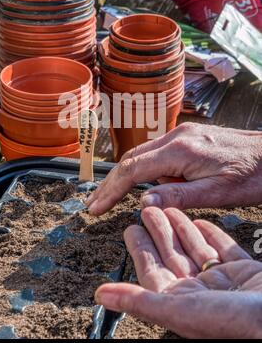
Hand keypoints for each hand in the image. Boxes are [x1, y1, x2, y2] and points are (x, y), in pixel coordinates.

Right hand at [87, 123, 261, 214]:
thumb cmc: (251, 174)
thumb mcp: (216, 193)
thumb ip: (178, 196)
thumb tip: (143, 202)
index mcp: (180, 150)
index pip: (133, 169)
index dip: (111, 190)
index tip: (96, 208)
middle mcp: (177, 136)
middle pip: (132, 158)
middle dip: (112, 181)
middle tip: (96, 203)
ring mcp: (182, 134)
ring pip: (144, 154)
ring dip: (129, 176)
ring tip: (118, 198)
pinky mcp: (188, 137)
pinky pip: (159, 153)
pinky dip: (148, 169)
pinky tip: (153, 185)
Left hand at [95, 207, 261, 338]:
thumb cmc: (232, 323)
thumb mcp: (178, 309)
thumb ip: (139, 299)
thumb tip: (102, 295)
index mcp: (180, 301)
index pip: (153, 270)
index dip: (139, 249)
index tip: (130, 229)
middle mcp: (200, 292)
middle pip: (173, 255)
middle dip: (159, 232)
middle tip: (147, 209)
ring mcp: (223, 282)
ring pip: (196, 249)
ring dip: (182, 229)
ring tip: (170, 210)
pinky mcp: (244, 273)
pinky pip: (223, 249)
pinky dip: (211, 234)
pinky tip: (202, 223)